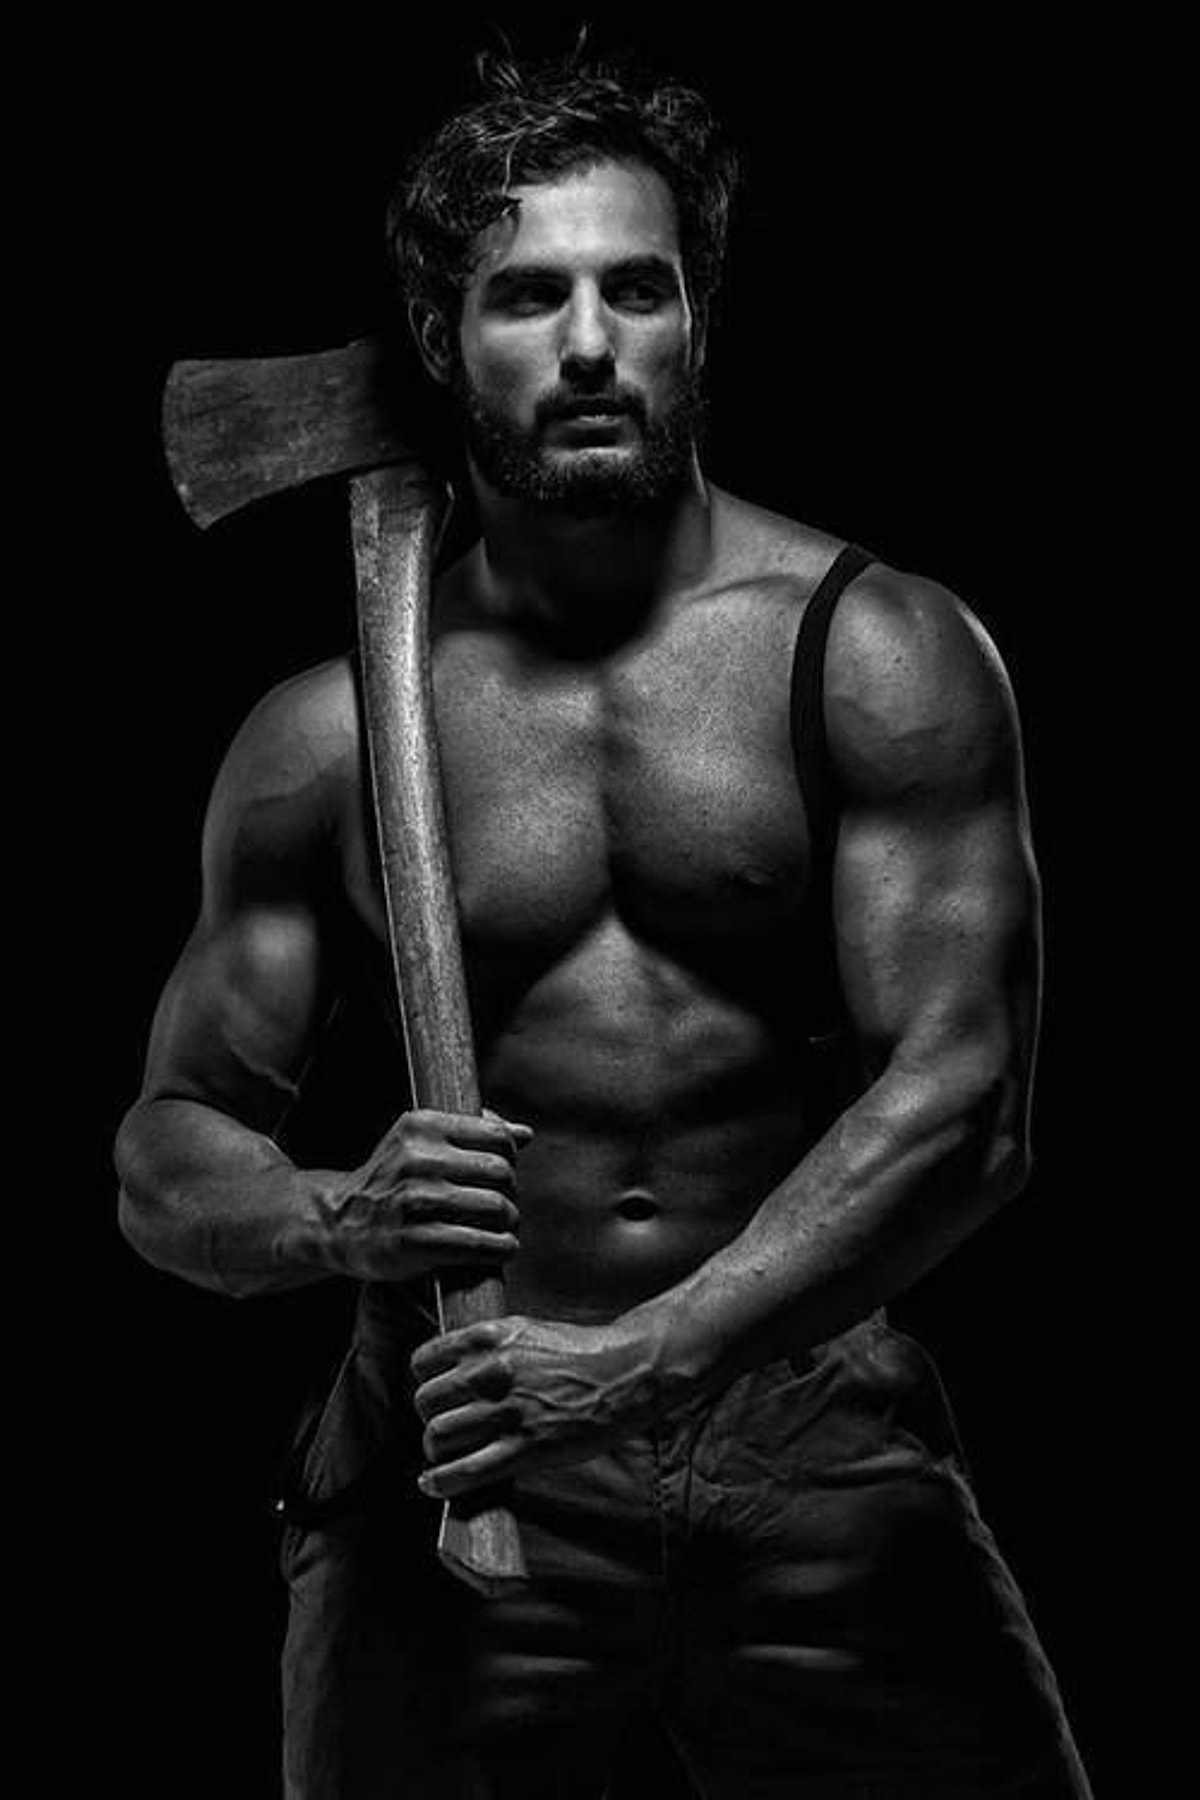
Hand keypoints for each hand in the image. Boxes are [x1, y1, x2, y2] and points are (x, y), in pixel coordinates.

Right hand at [315, 1108, 531, 1282]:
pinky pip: (477, 1244)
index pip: (497, 1136)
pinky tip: (502, 1250)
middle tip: (504, 1208)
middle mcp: (416, 1159)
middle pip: (501, 1172)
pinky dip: (501, 1248)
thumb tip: (525, 1134)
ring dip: (510, 1223)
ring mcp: (413, 1201)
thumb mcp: (419, 1142)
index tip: (500, 1176)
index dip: (510, 1159)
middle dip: (511, 1193)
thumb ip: (472, 1133)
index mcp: (421, 1126)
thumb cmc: (392, 1181)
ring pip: (495, 1207)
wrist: (337, 1223)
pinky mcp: (412, 1242)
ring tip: (504, 1230)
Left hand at [410, 1314, 660, 1498]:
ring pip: (438, 1436)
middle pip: (425, 1402)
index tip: (433, 1395)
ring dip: (435, 1450)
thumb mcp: (525, 1331)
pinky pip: (465, 1470)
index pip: (423, 1361)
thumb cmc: (578, 1352)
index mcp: (488, 1338)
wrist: (625, 1371)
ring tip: (444, 1456)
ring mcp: (506, 1411)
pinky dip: (440, 1482)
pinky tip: (433, 1484)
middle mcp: (490, 1372)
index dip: (424, 1381)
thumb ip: (487, 1347)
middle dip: (427, 1418)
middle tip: (441, 1428)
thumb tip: (452, 1369)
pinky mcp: (524, 1447)